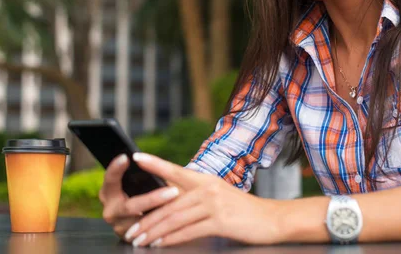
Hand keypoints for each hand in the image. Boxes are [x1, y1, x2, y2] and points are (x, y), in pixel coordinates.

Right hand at [98, 154, 179, 239]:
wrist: (146, 212)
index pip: (110, 179)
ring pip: (140, 223)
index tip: (126, 157)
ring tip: (179, 208)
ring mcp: (119, 225)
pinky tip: (174, 221)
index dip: (116, 168)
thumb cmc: (143, 189)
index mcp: (109, 191)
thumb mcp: (140, 180)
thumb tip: (146, 158)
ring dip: (161, 216)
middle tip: (174, 191)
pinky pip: (145, 235)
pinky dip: (160, 228)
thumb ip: (142, 172)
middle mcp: (110, 210)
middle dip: (153, 200)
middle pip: (130, 206)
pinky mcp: (129, 238)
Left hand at [122, 153, 283, 247]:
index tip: (136, 157)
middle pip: (169, 203)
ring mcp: (214, 205)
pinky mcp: (220, 222)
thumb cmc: (242, 209)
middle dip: (146, 219)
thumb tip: (170, 200)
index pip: (175, 169)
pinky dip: (171, 239)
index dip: (155, 163)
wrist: (271, 218)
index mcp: (205, 179)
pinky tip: (160, 244)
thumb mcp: (218, 195)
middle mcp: (207, 189)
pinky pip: (189, 231)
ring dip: (154, 232)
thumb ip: (196, 195)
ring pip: (175, 219)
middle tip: (130, 230)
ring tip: (139, 240)